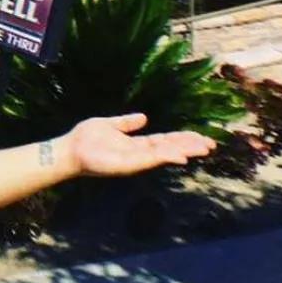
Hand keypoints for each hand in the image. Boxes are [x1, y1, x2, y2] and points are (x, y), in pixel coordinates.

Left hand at [66, 113, 214, 177]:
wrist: (69, 149)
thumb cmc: (85, 138)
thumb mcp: (110, 124)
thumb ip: (127, 123)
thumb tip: (144, 117)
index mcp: (136, 144)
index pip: (165, 141)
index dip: (182, 138)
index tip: (201, 137)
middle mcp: (139, 153)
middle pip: (170, 148)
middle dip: (190, 146)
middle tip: (211, 144)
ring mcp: (135, 160)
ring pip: (166, 155)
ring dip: (185, 151)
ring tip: (204, 148)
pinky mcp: (128, 165)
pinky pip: (151, 160)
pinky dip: (167, 157)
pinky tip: (182, 156)